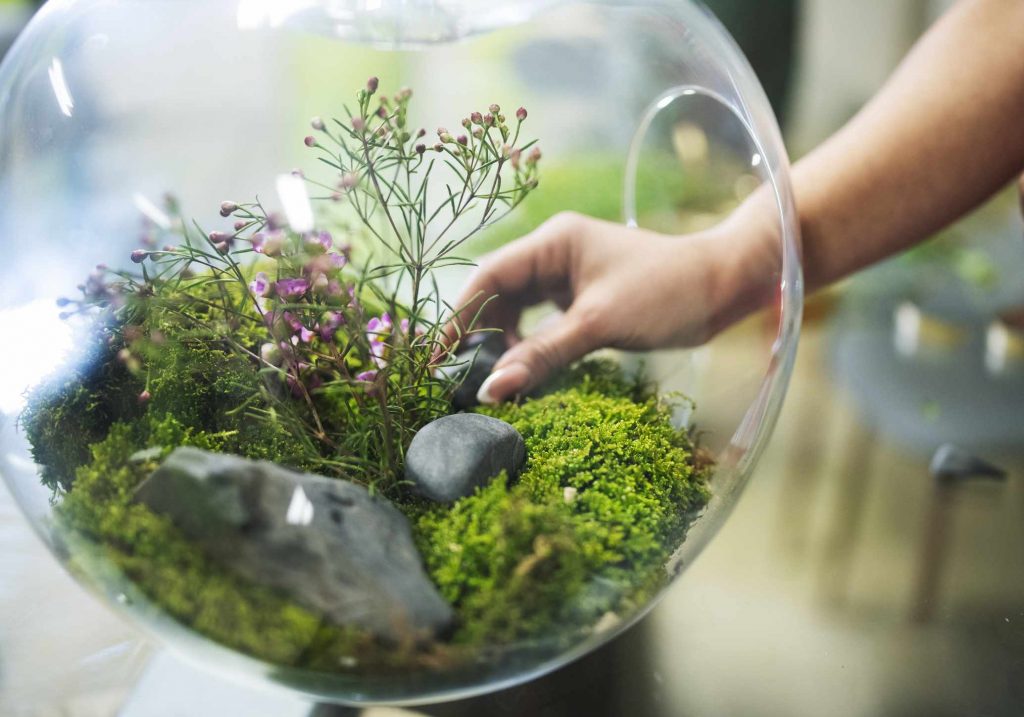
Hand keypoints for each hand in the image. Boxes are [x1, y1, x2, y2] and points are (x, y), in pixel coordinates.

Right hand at [446, 210, 773, 403]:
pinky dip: (531, 346)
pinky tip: (525, 372)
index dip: (460, 316)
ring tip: (495, 380)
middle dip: (481, 334)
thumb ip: (542, 356)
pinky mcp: (583, 298)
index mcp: (553, 242)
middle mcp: (555, 253)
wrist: (724, 287)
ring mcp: (569, 276)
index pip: (490, 277)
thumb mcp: (598, 325)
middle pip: (499, 294)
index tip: (439, 357)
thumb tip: (490, 389)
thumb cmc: (666, 293)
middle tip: (464, 377)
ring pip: (519, 310)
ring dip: (505, 344)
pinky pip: (542, 322)